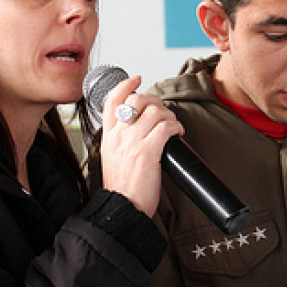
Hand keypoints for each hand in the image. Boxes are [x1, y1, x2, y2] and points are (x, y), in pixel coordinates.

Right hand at [99, 75, 182, 216]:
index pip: (112, 100)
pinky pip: (166, 126)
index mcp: (108, 136)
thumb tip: (140, 127)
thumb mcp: (113, 158)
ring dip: (169, 115)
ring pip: (154, 111)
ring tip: (172, 126)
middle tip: (163, 111)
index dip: (126, 84)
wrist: (122, 208)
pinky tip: (178, 133)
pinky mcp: (147, 152)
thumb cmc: (122, 188)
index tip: (137, 78)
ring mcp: (132, 142)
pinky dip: (176, 126)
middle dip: (155, 100)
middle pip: (137, 99)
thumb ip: (121, 140)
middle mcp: (118, 135)